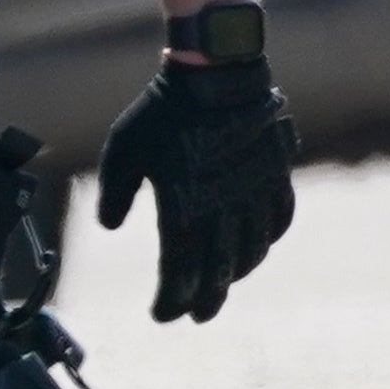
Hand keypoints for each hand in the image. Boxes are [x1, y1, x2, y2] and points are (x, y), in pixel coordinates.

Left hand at [96, 54, 297, 323]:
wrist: (215, 72)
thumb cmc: (163, 111)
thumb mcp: (123, 151)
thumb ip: (114, 194)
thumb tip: (110, 227)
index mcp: (185, 212)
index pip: (180, 276)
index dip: (170, 302)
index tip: (160, 314)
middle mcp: (224, 212)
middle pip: (219, 274)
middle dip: (206, 301)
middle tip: (196, 316)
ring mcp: (254, 193)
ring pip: (252, 251)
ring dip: (237, 274)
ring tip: (225, 283)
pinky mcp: (274, 174)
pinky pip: (279, 217)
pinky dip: (268, 238)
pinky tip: (259, 244)